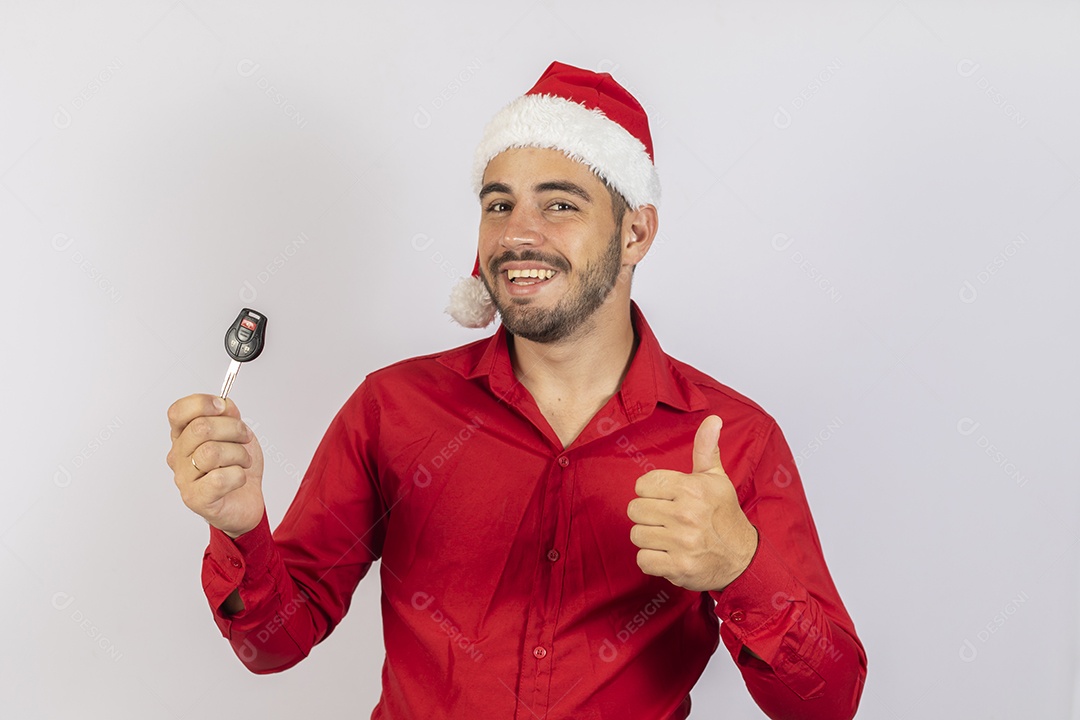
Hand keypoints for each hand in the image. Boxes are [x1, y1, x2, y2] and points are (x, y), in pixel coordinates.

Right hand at [166, 394, 264, 537]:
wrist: (246, 501)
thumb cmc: (236, 467)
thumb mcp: (236, 434)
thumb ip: (227, 415)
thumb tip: (223, 404)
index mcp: (183, 436)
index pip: (177, 411)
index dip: (201, 403)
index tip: (223, 407)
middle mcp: (178, 456)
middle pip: (200, 428)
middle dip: (234, 429)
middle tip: (245, 438)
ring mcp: (184, 478)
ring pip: (211, 452)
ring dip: (239, 454)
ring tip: (244, 461)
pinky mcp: (195, 499)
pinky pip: (220, 478)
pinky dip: (238, 476)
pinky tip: (238, 479)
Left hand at [627, 415, 757, 591]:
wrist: (743, 558)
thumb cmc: (724, 515)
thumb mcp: (716, 478)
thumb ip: (707, 448)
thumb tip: (713, 419)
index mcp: (691, 489)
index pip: (642, 485)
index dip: (651, 493)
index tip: (667, 499)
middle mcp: (686, 514)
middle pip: (635, 510)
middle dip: (648, 515)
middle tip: (667, 519)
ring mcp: (682, 543)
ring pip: (637, 535)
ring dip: (650, 538)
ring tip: (669, 537)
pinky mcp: (678, 567)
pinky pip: (643, 560)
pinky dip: (652, 560)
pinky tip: (668, 554)